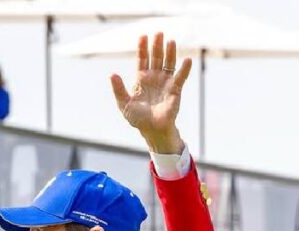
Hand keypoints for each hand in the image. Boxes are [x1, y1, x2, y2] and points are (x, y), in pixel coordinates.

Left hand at [110, 33, 191, 153]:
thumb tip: (112, 74)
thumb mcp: (123, 103)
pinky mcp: (175, 90)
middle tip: (159, 33)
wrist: (151, 130)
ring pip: (168, 64)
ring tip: (170, 41)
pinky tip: (187, 60)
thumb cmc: (137, 118)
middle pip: (156, 58)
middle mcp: (154, 78)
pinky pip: (181, 77)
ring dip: (170, 53)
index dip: (142, 48)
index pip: (142, 60)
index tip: (143, 36)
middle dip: (157, 46)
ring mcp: (165, 82)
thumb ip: (118, 89)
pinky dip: (185, 69)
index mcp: (141, 79)